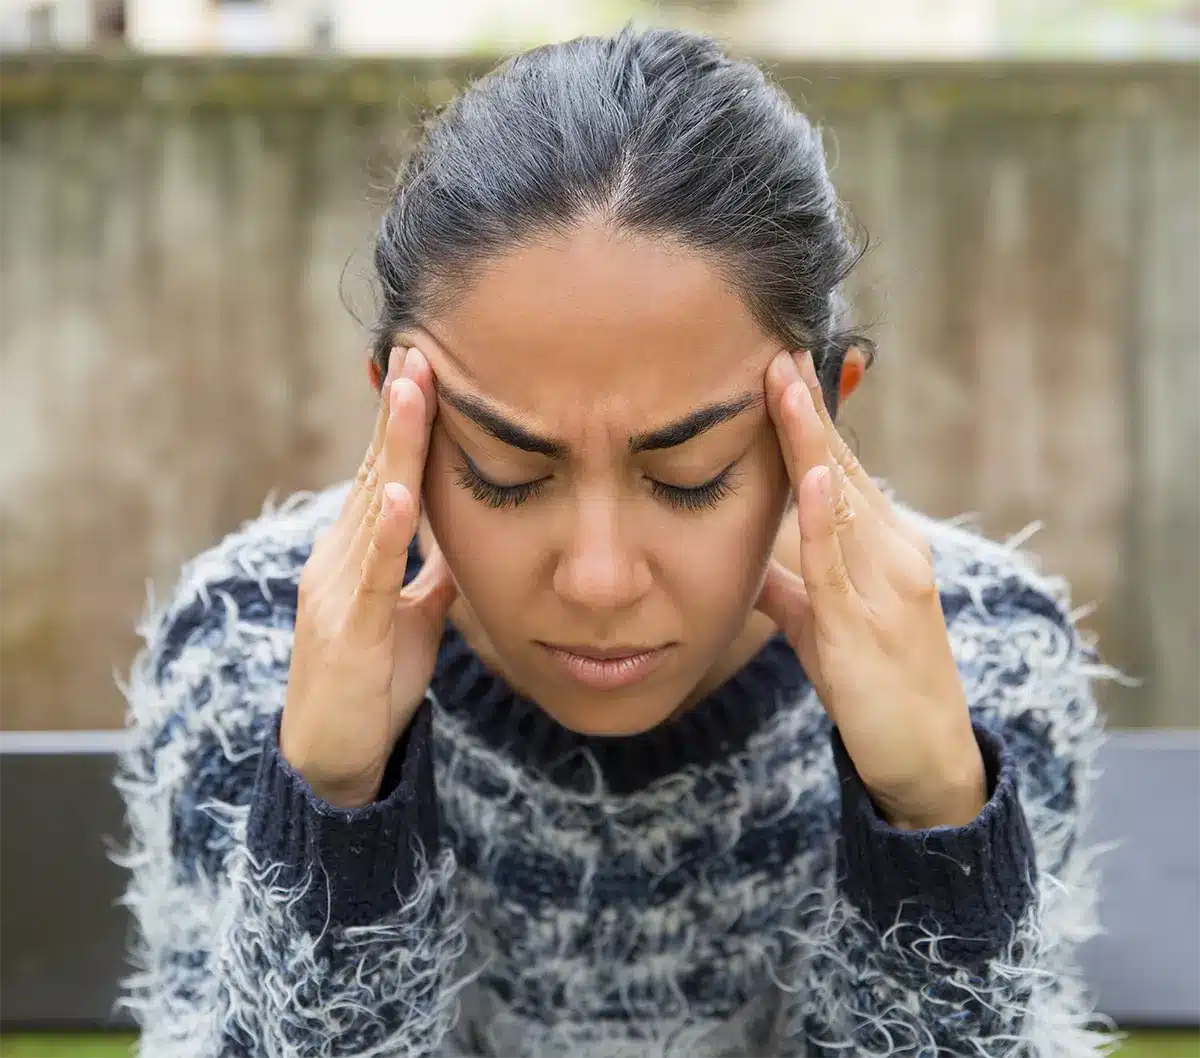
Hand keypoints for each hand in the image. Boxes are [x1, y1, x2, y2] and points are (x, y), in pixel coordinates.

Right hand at [281, 346, 456, 808]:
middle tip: (417, 347)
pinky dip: (389, 533)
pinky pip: (375, 574)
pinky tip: (403, 494)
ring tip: (412, 390)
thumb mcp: (412, 615)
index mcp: (360, 549)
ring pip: (374, 505)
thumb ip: (430, 573)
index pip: (386, 471)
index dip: (406, 421)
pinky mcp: (351, 628)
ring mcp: (341, 588)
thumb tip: (459, 539)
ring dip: (394, 446)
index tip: (425, 366)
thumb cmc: (374, 680)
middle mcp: (342, 555)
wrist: (334, 752)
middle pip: (377, 469)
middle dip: (399, 410)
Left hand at [755, 350, 986, 829]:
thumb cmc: (872, 686)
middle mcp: (891, 552)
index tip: (781, 370)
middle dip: (807, 409)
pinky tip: (814, 473)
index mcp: (880, 547)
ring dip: (811, 439)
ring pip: (840, 499)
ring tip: (784, 382)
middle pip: (843, 467)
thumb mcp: (821, 627)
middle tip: (776, 347)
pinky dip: (825, 515)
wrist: (924, 757)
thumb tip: (753, 563)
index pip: (842, 470)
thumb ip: (792, 588)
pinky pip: (837, 563)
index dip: (810, 421)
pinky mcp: (866, 625)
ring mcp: (885, 585)